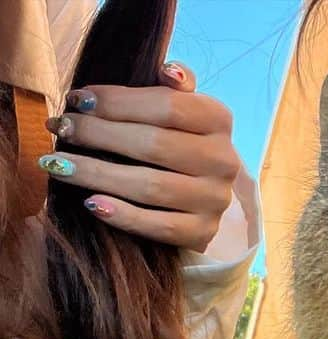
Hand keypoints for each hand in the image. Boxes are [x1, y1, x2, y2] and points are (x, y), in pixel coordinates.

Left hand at [38, 62, 239, 252]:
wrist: (200, 192)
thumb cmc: (176, 139)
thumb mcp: (178, 106)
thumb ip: (173, 87)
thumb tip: (168, 72)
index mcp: (219, 120)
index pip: (167, 107)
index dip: (118, 103)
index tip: (77, 100)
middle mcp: (224, 161)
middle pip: (155, 146)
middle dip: (99, 135)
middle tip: (62, 129)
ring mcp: (215, 200)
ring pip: (152, 187)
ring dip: (97, 174)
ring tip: (58, 165)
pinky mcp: (204, 232)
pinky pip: (161, 227)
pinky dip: (124, 216)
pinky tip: (92, 203)